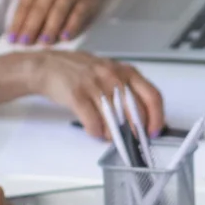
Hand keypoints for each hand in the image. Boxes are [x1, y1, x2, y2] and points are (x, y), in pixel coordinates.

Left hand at [7, 0, 110, 45]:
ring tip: (43, 43)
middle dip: (31, 27)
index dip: (18, 22)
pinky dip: (71, 27)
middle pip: (40, 9)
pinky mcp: (87, 1)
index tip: (11, 39)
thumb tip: (20, 33)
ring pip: (58, 12)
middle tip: (24, 43)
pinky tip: (65, 38)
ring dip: (50, 28)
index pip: (25, 4)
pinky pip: (78, 15)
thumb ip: (31, 6)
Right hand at [20, 48, 163, 140]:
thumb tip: (142, 117)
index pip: (152, 96)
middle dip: (135, 131)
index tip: (154, 131)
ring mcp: (95, 84)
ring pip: (115, 120)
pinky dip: (96, 132)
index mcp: (126, 71)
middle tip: (131, 139)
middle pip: (136, 112)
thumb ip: (127, 91)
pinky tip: (95, 131)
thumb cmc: (80, 71)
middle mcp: (113, 76)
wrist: (47, 66)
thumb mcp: (110, 73)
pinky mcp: (77, 94)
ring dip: (114, 135)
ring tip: (110, 135)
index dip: (157, 118)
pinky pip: (93, 122)